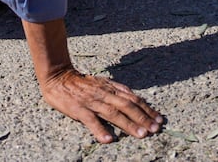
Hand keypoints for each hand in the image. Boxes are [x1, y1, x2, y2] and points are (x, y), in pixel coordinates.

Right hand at [39, 68, 162, 143]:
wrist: (58, 77)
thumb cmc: (82, 83)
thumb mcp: (103, 82)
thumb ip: (118, 90)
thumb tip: (136, 98)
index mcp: (111, 88)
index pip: (133, 98)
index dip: (147, 109)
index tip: (159, 119)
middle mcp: (104, 94)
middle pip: (127, 106)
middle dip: (143, 117)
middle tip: (155, 129)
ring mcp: (92, 102)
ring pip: (113, 113)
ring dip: (128, 124)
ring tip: (140, 134)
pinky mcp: (79, 109)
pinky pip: (90, 120)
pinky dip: (99, 130)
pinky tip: (108, 139)